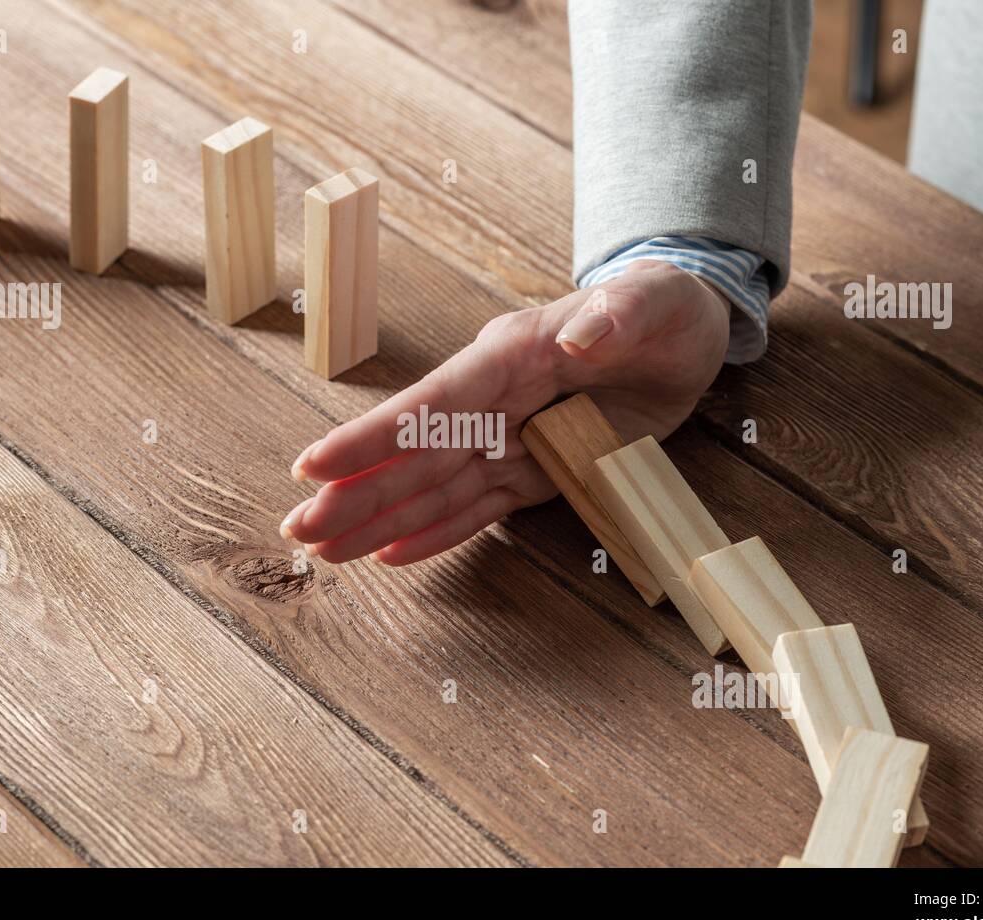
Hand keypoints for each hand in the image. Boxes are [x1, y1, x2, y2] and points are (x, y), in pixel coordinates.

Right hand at [281, 260, 730, 564]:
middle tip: (298, 529)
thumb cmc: (665, 310)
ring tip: (325, 551)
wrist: (684, 336)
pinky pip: (478, 509)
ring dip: (380, 520)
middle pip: (416, 455)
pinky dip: (437, 533)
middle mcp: (496, 401)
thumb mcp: (656, 303)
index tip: (318, 466)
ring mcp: (509, 440)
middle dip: (356, 493)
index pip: (433, 403)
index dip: (374, 437)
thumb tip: (579, 336)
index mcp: (511, 357)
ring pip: (435, 488)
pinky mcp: (533, 473)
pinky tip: (391, 554)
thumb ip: (618, 315)